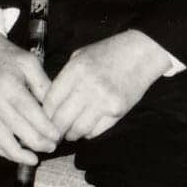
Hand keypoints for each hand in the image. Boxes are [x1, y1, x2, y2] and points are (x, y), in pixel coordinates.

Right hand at [0, 31, 57, 163]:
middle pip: (19, 131)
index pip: (32, 115)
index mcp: (9, 86)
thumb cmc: (8, 56)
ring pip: (2, 142)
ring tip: (36, 159)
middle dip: (38, 143)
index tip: (58, 136)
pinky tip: (17, 155)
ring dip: (20, 154)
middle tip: (52, 147)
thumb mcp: (30, 63)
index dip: (46, 129)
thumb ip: (44, 86)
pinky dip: (3, 151)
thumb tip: (57, 111)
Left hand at [44, 30, 172, 141]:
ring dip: (71, 134)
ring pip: (77, 130)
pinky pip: (95, 131)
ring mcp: (104, 101)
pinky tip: (87, 127)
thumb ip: (65, 78)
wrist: (142, 52)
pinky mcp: (117, 111)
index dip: (44, 115)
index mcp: (75, 70)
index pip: (50, 101)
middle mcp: (87, 87)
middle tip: (53, 133)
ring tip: (70, 132)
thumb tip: (49, 103)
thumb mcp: (80, 56)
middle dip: (54, 130)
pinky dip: (88, 133)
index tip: (43, 120)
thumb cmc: (109, 52)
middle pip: (60, 120)